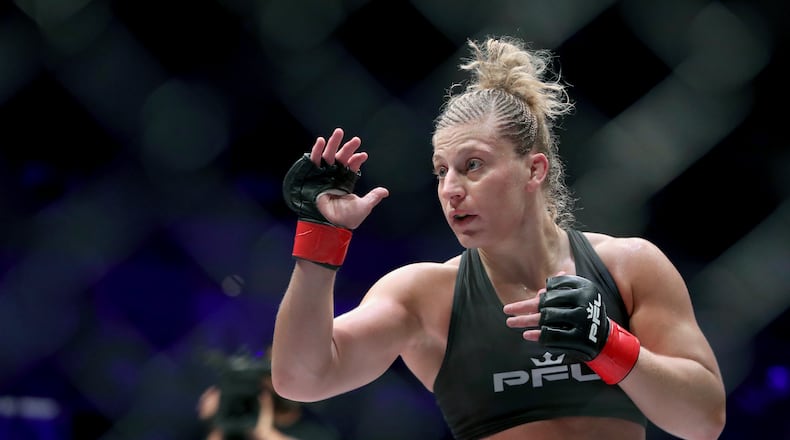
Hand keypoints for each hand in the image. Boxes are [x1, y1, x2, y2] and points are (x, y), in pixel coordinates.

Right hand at [282, 128, 388, 268]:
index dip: (357, 159)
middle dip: (347, 147)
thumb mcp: (363, 206)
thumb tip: (386, 191)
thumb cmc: (345, 218)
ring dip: (333, 144)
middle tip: (356, 139)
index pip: (351, 166)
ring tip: (339, 132)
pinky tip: (321, 140)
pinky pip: (314, 161)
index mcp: (345, 182)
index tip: (363, 155)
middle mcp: (334, 176)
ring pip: (328, 156)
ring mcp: (323, 176)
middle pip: (341, 158)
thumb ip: (373, 197)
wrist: (329, 226)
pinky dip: (316, 150)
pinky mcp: (312, 176)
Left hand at [505, 274, 640, 383]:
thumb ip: (562, 291)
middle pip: (546, 304)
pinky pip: (553, 336)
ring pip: (546, 320)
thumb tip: (543, 287)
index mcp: (584, 288)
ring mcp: (582, 321)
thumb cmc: (587, 315)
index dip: (534, 297)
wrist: (607, 340)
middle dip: (524, 309)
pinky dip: (538, 335)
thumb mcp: (580, 298)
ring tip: (511, 322)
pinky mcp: (580, 339)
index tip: (520, 302)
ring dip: (526, 321)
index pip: (552, 290)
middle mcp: (583, 303)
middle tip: (507, 311)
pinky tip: (526, 334)